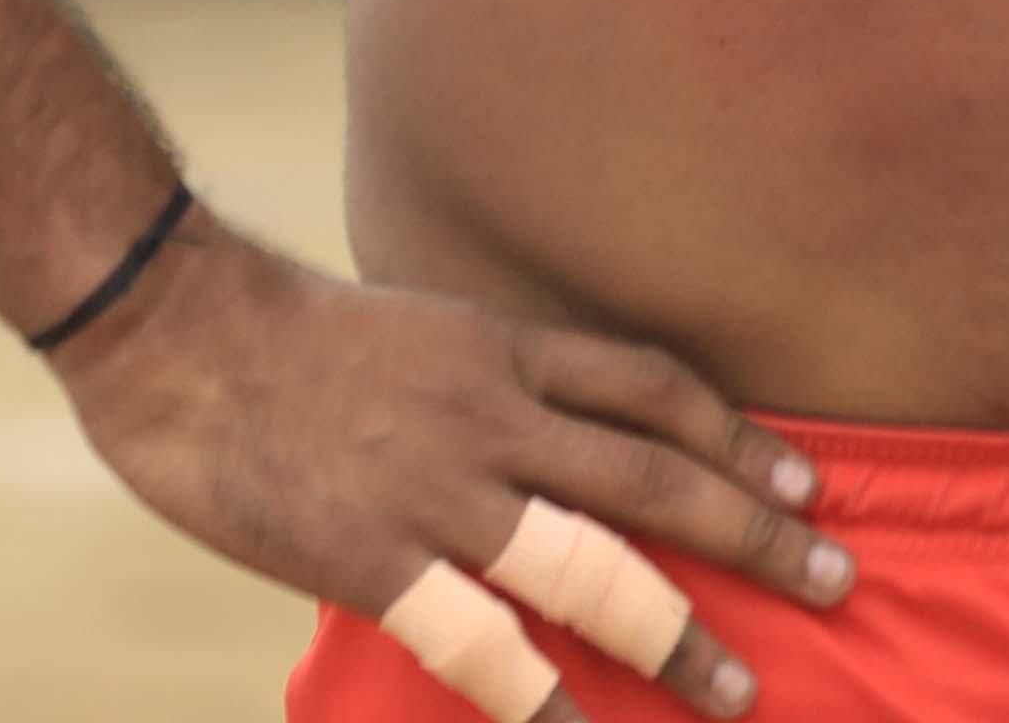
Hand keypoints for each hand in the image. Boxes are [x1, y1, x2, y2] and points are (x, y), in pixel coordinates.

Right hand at [52, 214, 848, 720]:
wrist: (173, 322)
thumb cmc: (281, 334)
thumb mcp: (418, 331)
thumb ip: (488, 389)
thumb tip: (545, 449)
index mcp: (503, 350)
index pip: (653, 389)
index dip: (738, 437)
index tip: (806, 482)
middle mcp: (493, 414)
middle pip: (656, 477)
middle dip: (756, 535)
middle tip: (835, 582)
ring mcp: (436, 488)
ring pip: (593, 566)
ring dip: (677, 633)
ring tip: (739, 690)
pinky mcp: (371, 554)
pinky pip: (478, 641)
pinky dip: (538, 697)